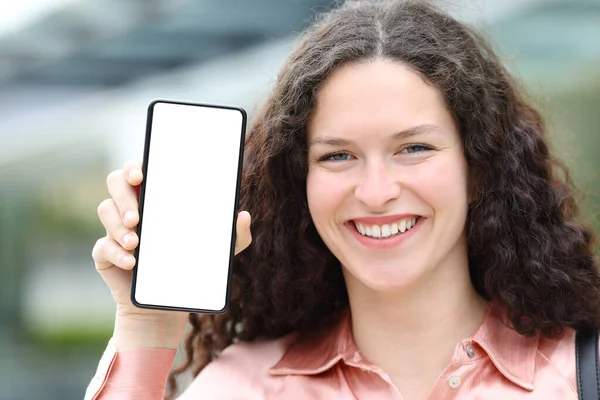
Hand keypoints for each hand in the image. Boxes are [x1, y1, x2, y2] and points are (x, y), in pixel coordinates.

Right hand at [92, 161, 251, 348]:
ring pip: (105, 209)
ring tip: (137, 243)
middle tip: (138, 216)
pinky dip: (116, 252)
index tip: (141, 174)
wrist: (165, 306)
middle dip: (123, 196)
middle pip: (116, 182)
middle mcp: (134, 207)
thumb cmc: (190, 268)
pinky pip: (102, 245)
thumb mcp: (218, 254)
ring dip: (118, 224)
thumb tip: (243, 215)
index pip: (141, 170)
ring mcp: (116, 229)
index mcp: (157, 198)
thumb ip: (235, 235)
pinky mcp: (105, 253)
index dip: (136, 165)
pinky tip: (131, 262)